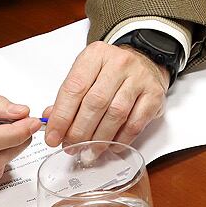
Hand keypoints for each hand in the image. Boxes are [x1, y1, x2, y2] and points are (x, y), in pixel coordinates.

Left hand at [42, 42, 168, 148]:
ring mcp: (139, 78)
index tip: (52, 137)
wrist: (145, 61)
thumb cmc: (110, 71)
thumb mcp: (86, 74)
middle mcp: (119, 63)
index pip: (74, 88)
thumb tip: (51, 124)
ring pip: (115, 114)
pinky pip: (135, 123)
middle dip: (79, 131)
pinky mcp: (154, 95)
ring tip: (88, 151)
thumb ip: (68, 97)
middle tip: (70, 147)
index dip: (61, 116)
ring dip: (98, 138)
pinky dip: (120, 139)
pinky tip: (110, 146)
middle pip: (95, 103)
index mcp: (96, 55)